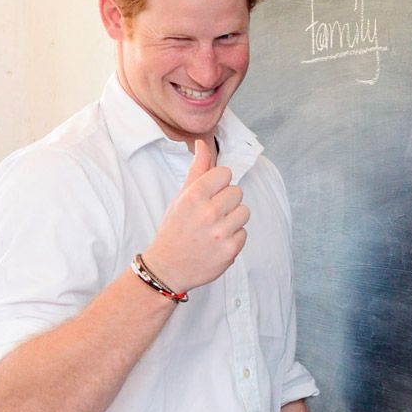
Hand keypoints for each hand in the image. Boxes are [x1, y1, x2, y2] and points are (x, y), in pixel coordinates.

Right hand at [145, 139, 248, 292]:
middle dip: (226, 202)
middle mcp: (209, 212)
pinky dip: (232, 239)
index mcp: (195, 194)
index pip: (225, 173)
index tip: (207, 197)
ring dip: (232, 220)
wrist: (167, 268)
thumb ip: (197, 170)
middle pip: (237, 192)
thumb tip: (203, 143)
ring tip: (214, 229)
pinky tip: (216, 243)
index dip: (218, 185)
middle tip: (210, 216)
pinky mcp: (230, 250)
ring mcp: (221, 232)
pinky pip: (244, 234)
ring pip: (244, 212)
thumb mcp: (181, 197)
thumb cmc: (174, 229)